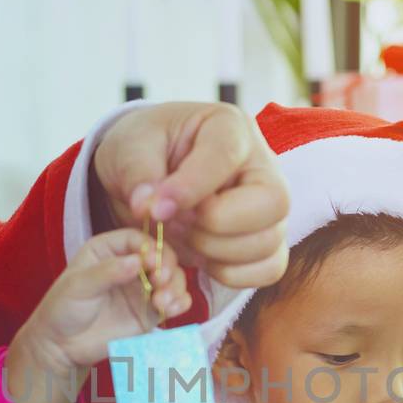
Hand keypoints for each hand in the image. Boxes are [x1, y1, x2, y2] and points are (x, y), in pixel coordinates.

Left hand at [5, 228, 190, 402]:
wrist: (62, 347)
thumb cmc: (63, 308)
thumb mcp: (78, 285)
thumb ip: (107, 272)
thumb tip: (138, 261)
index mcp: (109, 250)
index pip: (137, 239)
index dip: (150, 246)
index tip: (152, 261)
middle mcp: (130, 265)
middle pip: (161, 256)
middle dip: (167, 267)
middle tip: (161, 281)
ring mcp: (143, 289)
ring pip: (171, 279)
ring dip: (175, 286)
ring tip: (163, 302)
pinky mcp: (150, 312)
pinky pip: (173, 303)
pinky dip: (179, 303)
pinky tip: (173, 309)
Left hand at [93, 102, 289, 289]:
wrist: (151, 173)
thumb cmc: (144, 150)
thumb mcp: (129, 147)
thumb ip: (137, 173)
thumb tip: (148, 208)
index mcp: (228, 127)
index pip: (227, 156)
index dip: (191, 188)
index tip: (155, 209)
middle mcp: (262, 164)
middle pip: (274, 203)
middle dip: (217, 224)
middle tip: (178, 223)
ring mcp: (270, 206)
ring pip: (270, 242)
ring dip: (218, 253)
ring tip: (185, 237)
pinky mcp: (267, 240)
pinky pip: (269, 269)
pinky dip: (232, 275)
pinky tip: (202, 260)